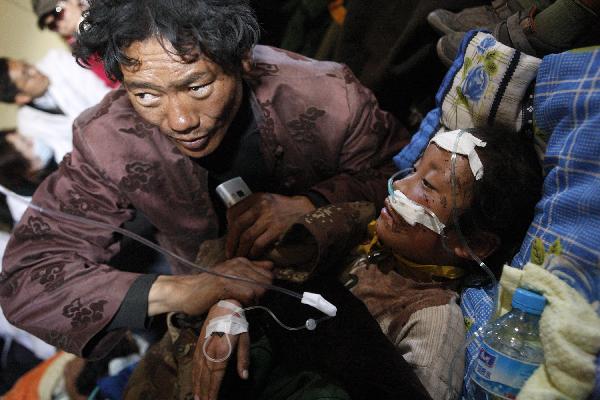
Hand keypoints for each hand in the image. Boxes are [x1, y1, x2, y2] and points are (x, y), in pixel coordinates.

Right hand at [147, 258, 272, 316]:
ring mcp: (232, 273)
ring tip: (239, 301)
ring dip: (254, 299)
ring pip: (260, 288)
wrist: (186, 292)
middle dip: (262, 293)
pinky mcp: (226, 284)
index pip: (269, 272)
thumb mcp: (232, 275)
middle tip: (246, 298)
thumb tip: (272, 266)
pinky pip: (249, 295)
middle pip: (267, 280)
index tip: (255, 292)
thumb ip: (252, 270)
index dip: (265, 285)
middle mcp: (239, 264)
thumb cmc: (210, 287)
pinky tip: (235, 302)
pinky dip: (246, 303)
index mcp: (242, 261)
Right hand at [193, 301, 249, 399]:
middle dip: (205, 392)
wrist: (223, 306)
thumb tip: (245, 376)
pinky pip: (194, 363)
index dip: (213, 390)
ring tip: (197, 399)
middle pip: (205, 377)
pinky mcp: (199, 345)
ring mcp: (202, 348)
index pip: (216, 376)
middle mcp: (209, 351)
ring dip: (197, 386)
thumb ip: (243, 359)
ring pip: (197, 371)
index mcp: (222, 351)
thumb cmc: (238, 322)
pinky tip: (194, 383)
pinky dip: (193, 375)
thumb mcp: (245, 339)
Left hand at [225, 193, 315, 258]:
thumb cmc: (283, 208)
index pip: (233, 211)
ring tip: (239, 256)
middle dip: (230, 241)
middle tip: (229, 252)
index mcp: (256, 198)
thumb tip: (233, 225)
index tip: (229, 235)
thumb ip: (251, 209)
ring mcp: (269, 218)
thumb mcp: (266, 201)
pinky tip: (252, 255)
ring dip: (240, 250)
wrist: (304, 210)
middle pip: (237, 225)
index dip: (228, 226)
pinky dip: (253, 252)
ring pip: (246, 237)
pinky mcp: (277, 229)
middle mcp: (261, 206)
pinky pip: (259, 244)